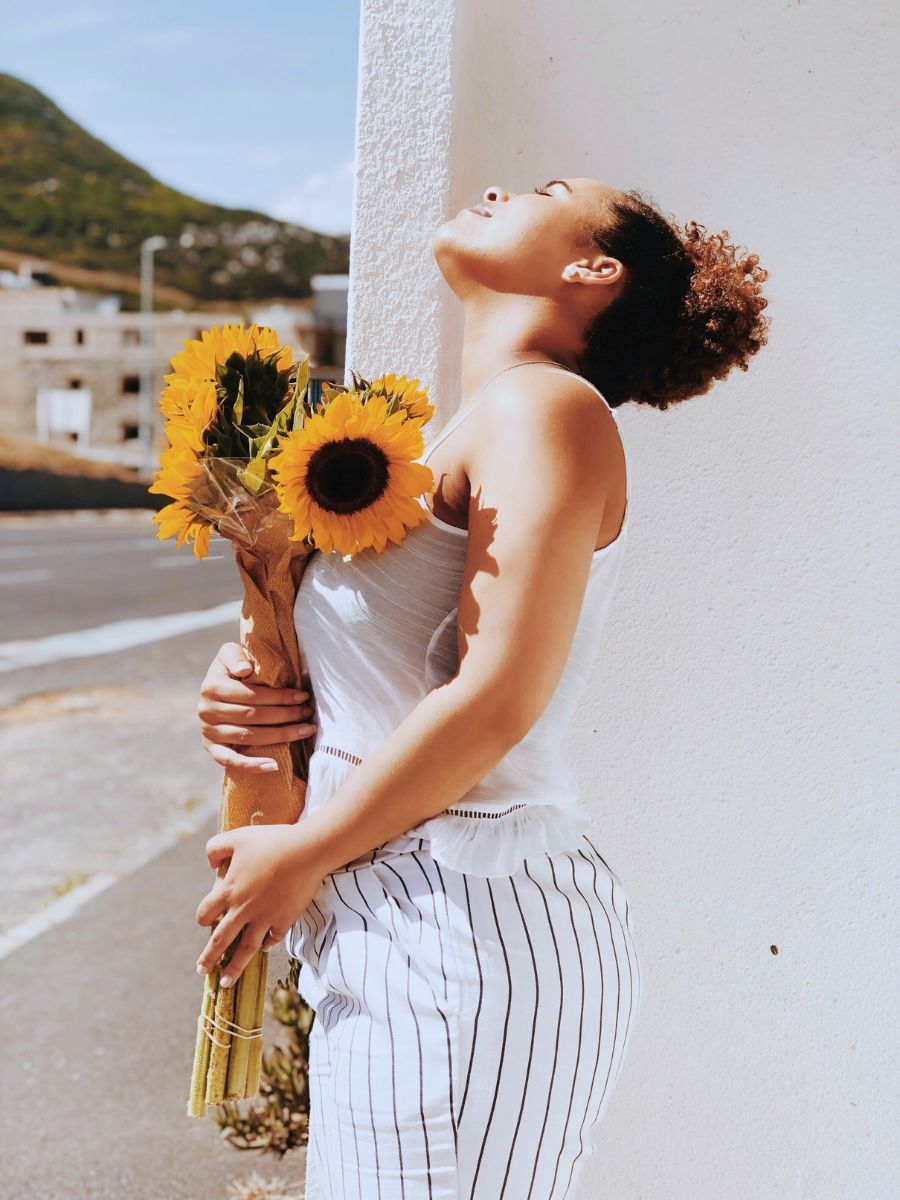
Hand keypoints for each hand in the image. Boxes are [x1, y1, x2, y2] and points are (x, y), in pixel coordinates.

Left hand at [195, 823, 324, 985]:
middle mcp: (243, 910)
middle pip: (221, 940)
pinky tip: (264, 948)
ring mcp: (265, 918)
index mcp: (229, 891)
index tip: (204, 922)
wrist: (307, 851)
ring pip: (245, 949)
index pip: (205, 913)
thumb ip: (216, 848)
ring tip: (226, 982)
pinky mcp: (285, 919)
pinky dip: (267, 945)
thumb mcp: (237, 837)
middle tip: (201, 971)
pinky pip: (273, 938)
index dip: (203, 918)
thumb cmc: (271, 841)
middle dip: (209, 958)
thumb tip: (211, 866)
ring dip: (234, 968)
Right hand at [197, 642, 316, 772]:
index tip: (303, 696)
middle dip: (286, 714)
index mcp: (211, 686)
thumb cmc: (231, 669)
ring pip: (249, 737)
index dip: (280, 696)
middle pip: (254, 716)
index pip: (252, 695)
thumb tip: (245, 669)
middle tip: (308, 712)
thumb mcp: (229, 653)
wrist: (215, 688)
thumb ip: (235, 655)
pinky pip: (231, 761)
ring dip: (281, 735)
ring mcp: (208, 731)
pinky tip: (274, 766)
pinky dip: (252, 765)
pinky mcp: (211, 748)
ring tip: (305, 731)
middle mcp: (207, 711)